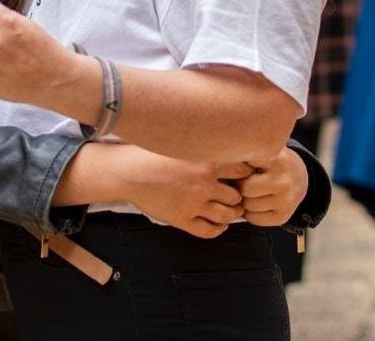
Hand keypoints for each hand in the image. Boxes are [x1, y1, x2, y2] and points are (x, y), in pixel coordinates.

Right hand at [115, 145, 250, 238]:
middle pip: (236, 195)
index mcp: (207, 162)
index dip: (246, 174)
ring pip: (226, 215)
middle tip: (239, 195)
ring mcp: (194, 204)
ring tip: (232, 210)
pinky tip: (219, 225)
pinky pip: (208, 231)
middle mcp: (204, 184)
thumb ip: (201, 146)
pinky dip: (218, 230)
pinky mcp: (182, 219)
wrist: (127, 172)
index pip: (242, 170)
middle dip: (240, 196)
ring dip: (232, 214)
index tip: (245, 175)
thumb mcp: (181, 143)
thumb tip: (218, 145)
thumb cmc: (149, 153)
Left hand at [237, 148, 308, 226]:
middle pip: (244, 189)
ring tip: (249, 192)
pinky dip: (250, 213)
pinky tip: (256, 202)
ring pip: (248, 205)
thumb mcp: (261, 151)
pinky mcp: (283, 216)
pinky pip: (254, 219)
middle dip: (239, 186)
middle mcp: (283, 179)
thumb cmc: (271, 163)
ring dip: (244, 200)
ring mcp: (285, 199)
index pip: (243, 166)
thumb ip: (243, 155)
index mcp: (276, 157)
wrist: (299, 176)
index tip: (235, 164)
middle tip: (242, 181)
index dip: (235, 167)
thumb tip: (217, 166)